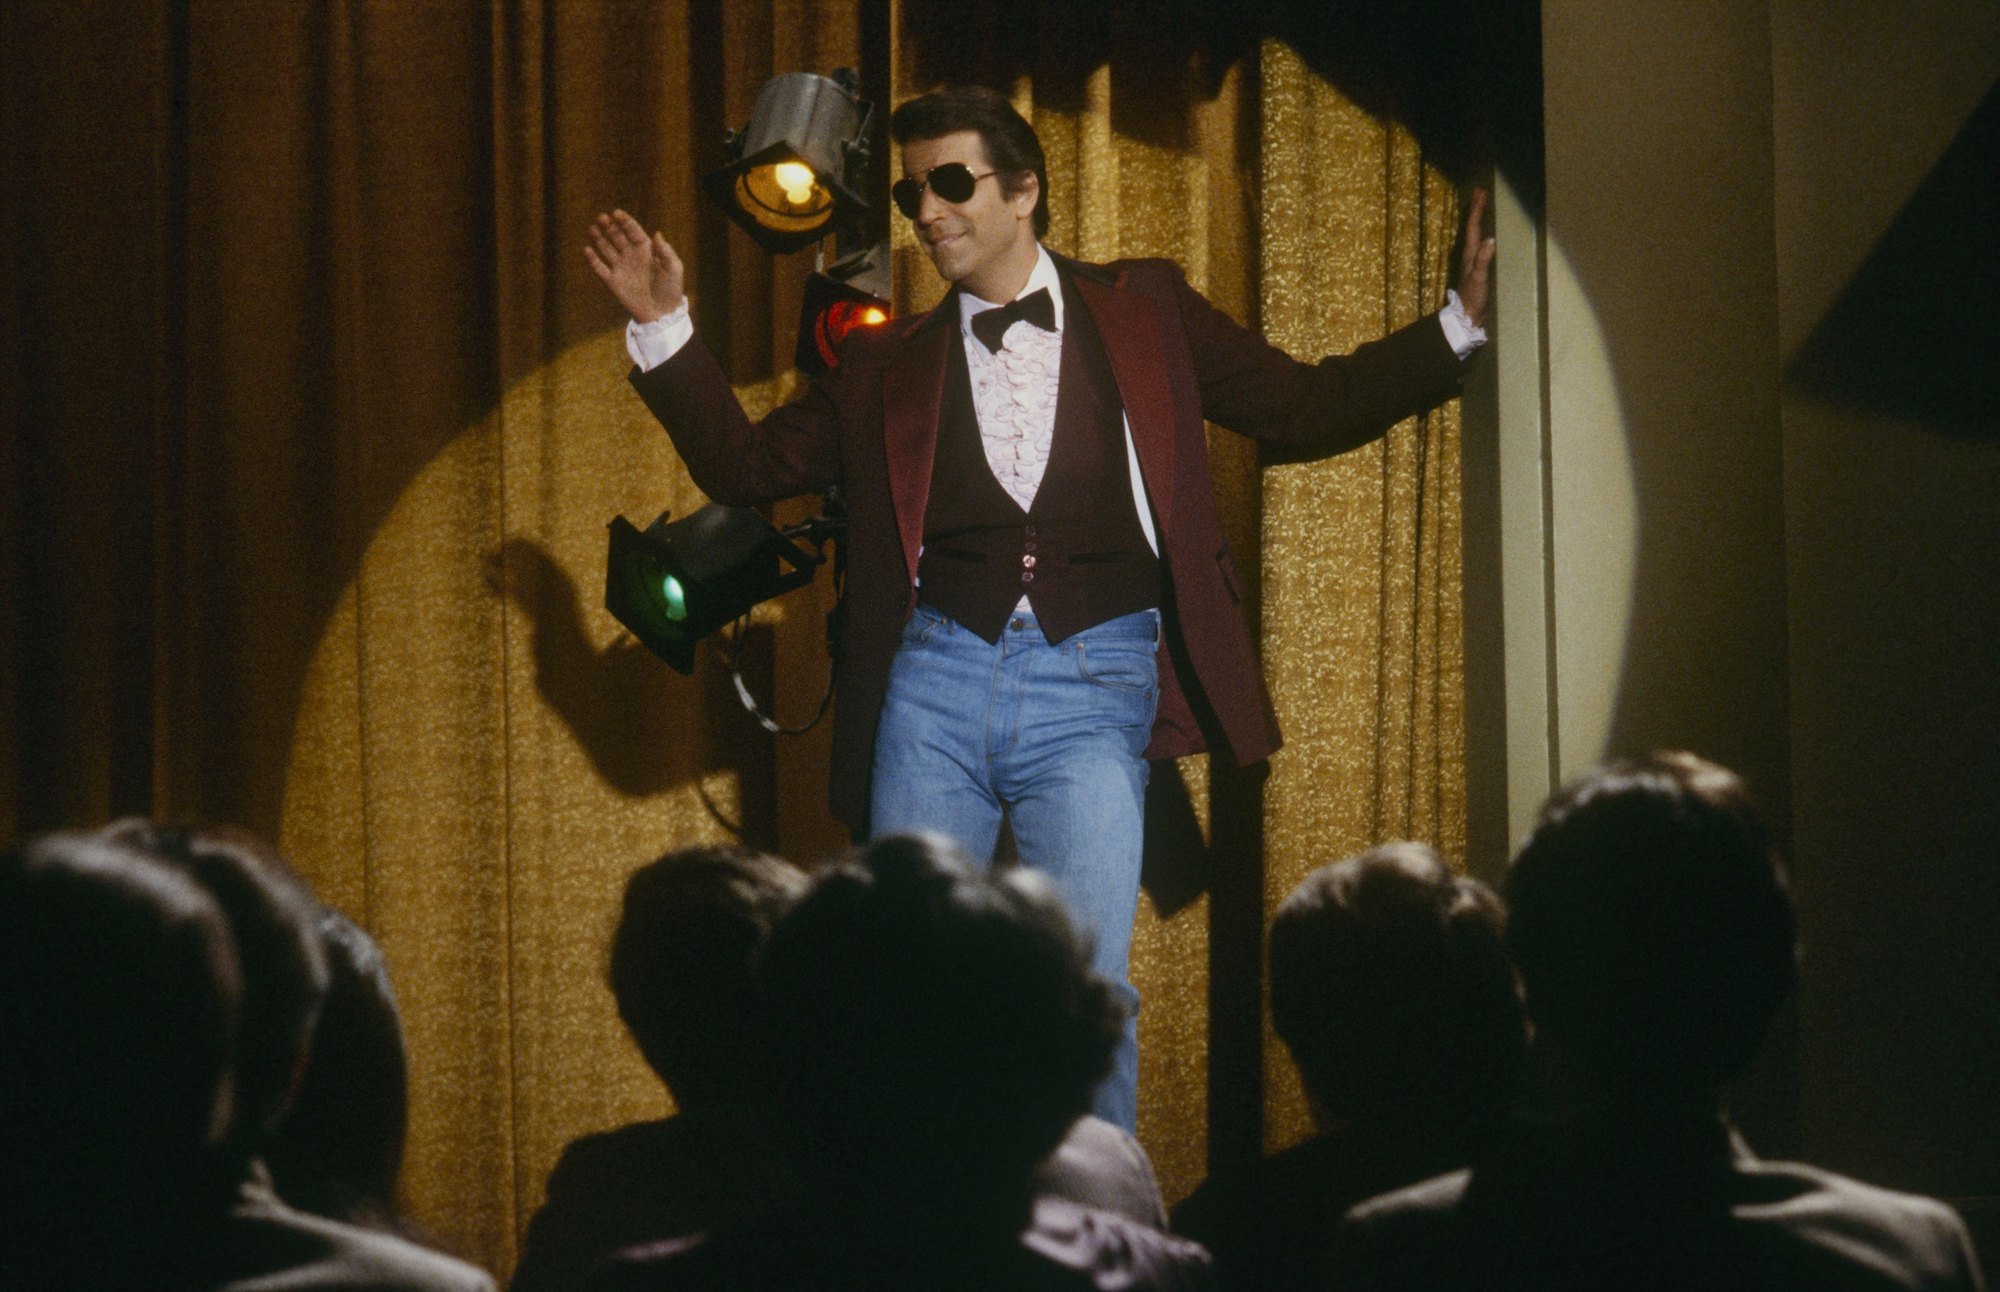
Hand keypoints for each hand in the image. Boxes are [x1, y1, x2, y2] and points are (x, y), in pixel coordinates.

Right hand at [585, 209, 684, 323]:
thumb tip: (657, 234)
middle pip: (617, 236)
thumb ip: (666, 252)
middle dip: (609, 226)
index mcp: (646, 249)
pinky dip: (593, 259)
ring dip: (598, 238)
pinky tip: (587, 250)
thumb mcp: (674, 269)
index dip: (625, 221)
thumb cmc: (671, 290)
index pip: (633, 230)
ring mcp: (621, 267)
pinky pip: (600, 268)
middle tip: (602, 218)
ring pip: (606, 248)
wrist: (661, 314)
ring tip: (592, 229)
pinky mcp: (612, 281)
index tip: (616, 213)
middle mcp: (631, 255)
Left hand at [1455, 188, 1494, 330]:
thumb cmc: (1473, 298)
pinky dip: (1482, 234)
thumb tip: (1490, 239)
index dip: (1476, 210)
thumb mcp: (1479, 278)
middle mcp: (1469, 255)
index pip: (1473, 227)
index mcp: (1469, 254)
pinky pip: (1478, 244)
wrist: (1467, 317)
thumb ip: (1483, 259)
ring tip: (1481, 207)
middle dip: (1475, 210)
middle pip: (1471, 228)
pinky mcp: (1476, 269)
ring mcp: (1471, 262)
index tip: (1481, 193)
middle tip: (1479, 193)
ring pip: (1474, 235)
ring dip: (1478, 220)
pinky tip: (1486, 236)